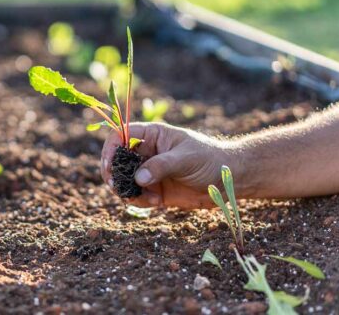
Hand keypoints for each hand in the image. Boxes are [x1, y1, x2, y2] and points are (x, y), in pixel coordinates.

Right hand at [101, 122, 237, 208]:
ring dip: (126, 190)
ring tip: (142, 198)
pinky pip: (135, 195)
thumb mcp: (186, 158)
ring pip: (123, 180)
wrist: (227, 181)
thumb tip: (138, 177)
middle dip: (113, 174)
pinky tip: (156, 203)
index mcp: (152, 135)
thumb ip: (161, 166)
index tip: (110, 165)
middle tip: (117, 186)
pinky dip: (139, 201)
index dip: (111, 148)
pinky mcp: (153, 190)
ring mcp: (148, 171)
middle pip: (116, 160)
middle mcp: (146, 152)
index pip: (121, 135)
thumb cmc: (210, 159)